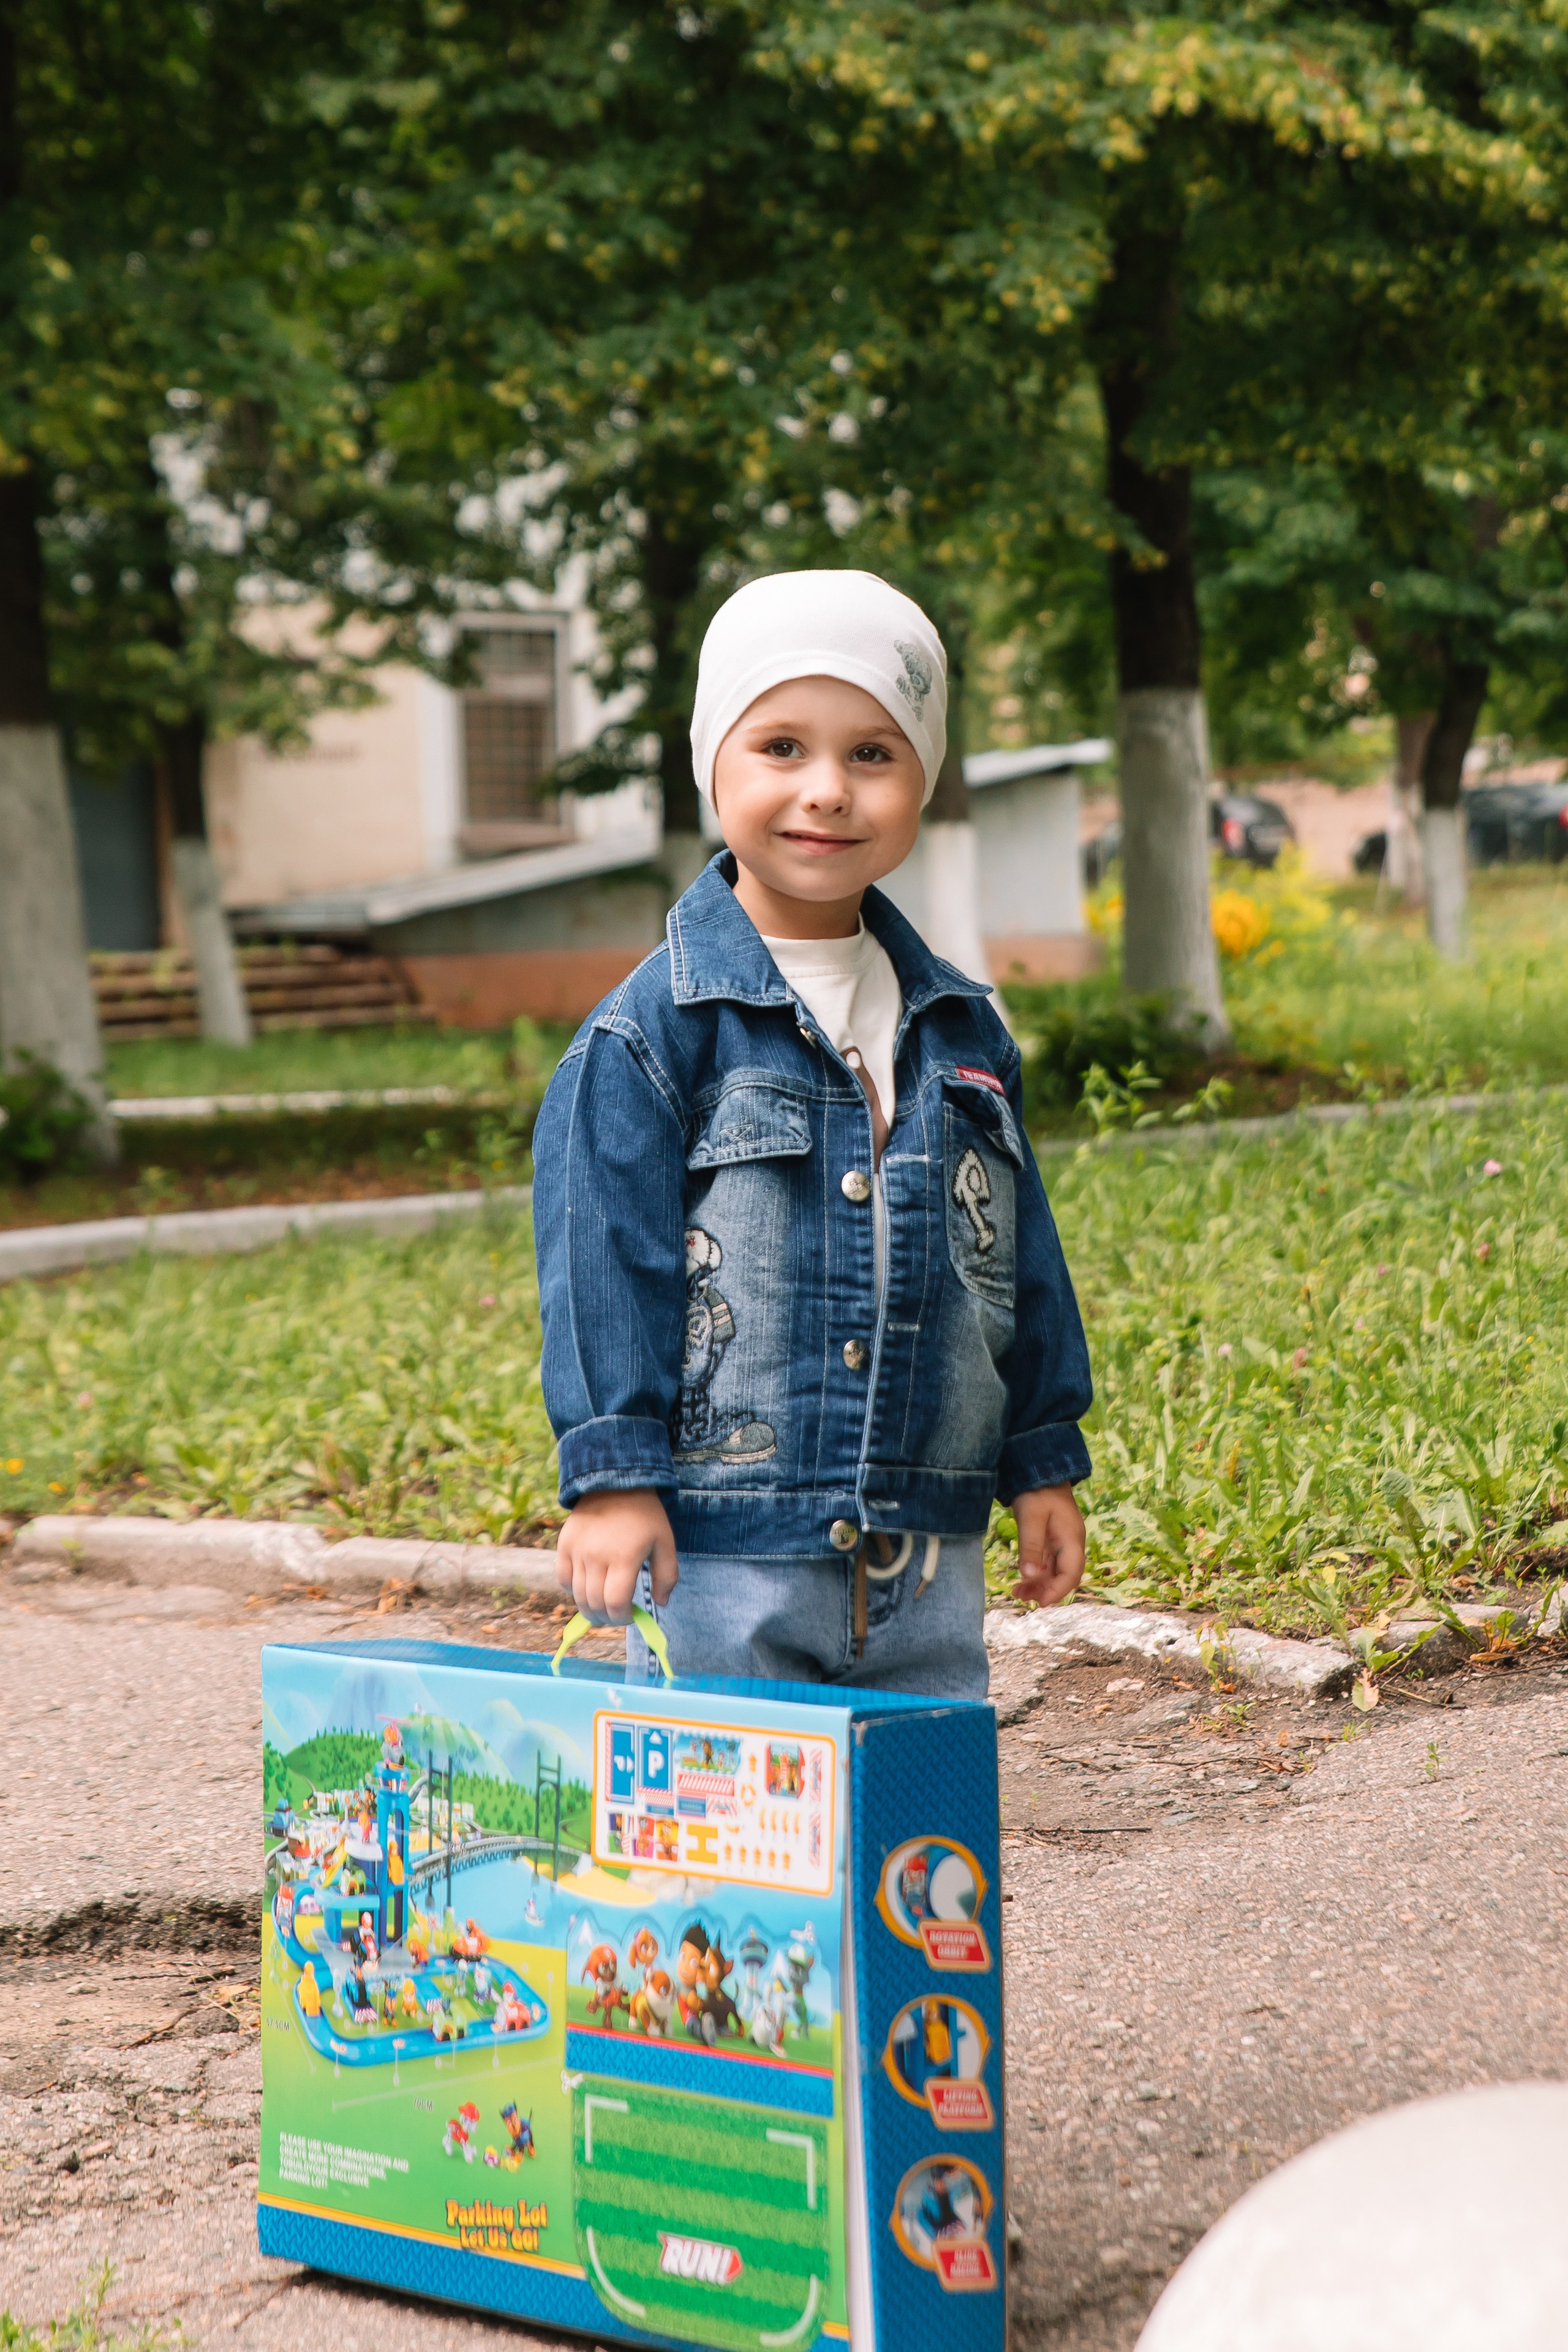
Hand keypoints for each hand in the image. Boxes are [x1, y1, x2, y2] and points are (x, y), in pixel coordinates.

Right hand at [555, 1488, 677, 1625]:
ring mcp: (577, 1550)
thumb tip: (661, 1604)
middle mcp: (597, 1556)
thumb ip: (667, 1576)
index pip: (616, 1603)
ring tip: (601, 1608)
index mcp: (625, 1557)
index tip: (630, 1615)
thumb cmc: (645, 1515)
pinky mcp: (564, 1543)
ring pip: (577, 1595)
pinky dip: (572, 1589)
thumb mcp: (665, 1542)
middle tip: (616, 1616)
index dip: (622, 1617)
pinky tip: (585, 1588)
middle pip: (594, 1603)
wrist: (616, 1481)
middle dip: (607, 1617)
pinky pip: (563, 1578)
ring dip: (589, 1608)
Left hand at [1013, 1483, 1085, 1607]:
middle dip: (1046, 1591)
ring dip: (1039, 1585)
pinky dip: (1037, 1575)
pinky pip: (1048, 1564)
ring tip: (1016, 1592)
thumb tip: (1028, 1575)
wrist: (1040, 1471)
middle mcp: (1071, 1544)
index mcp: (1072, 1538)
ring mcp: (1062, 1543)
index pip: (1072, 1573)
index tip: (1041, 1603)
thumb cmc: (1037, 1492)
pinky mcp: (1053, 1541)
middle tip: (1021, 1597)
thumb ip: (1030, 1546)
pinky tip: (1021, 1580)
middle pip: (1065, 1576)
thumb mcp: (1031, 1518)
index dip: (1058, 1591)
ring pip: (1055, 1572)